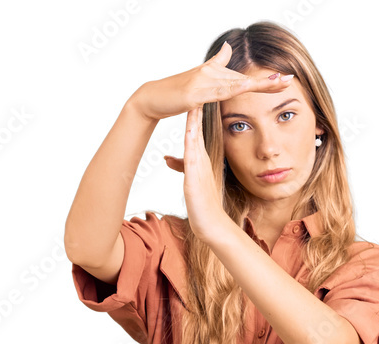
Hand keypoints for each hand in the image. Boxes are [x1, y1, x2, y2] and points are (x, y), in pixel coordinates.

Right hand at [131, 40, 291, 121]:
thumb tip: (229, 46)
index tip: (286, 80)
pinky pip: (215, 93)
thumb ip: (216, 63)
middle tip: (290, 80)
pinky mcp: (193, 93)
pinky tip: (244, 88)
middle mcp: (211, 74)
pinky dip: (230, 90)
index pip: (245, 78)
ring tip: (276, 84)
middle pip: (245, 80)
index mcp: (216, 74)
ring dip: (256, 85)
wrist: (152, 99)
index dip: (266, 80)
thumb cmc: (176, 92)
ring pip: (234, 85)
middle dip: (268, 82)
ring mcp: (202, 82)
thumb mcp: (199, 78)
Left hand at [171, 103, 228, 241]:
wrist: (211, 223)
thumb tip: (167, 158)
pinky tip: (190, 124)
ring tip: (196, 95)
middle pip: (198, 125)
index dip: (195, 108)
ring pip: (197, 134)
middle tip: (202, 85)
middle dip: (199, 105)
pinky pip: (193, 151)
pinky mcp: (195, 173)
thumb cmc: (201, 204)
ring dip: (196, 116)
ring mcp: (199, 163)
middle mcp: (201, 156)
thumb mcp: (189, 179)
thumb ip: (179, 165)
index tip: (194, 90)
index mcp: (200, 156)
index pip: (197, 127)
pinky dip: (192, 136)